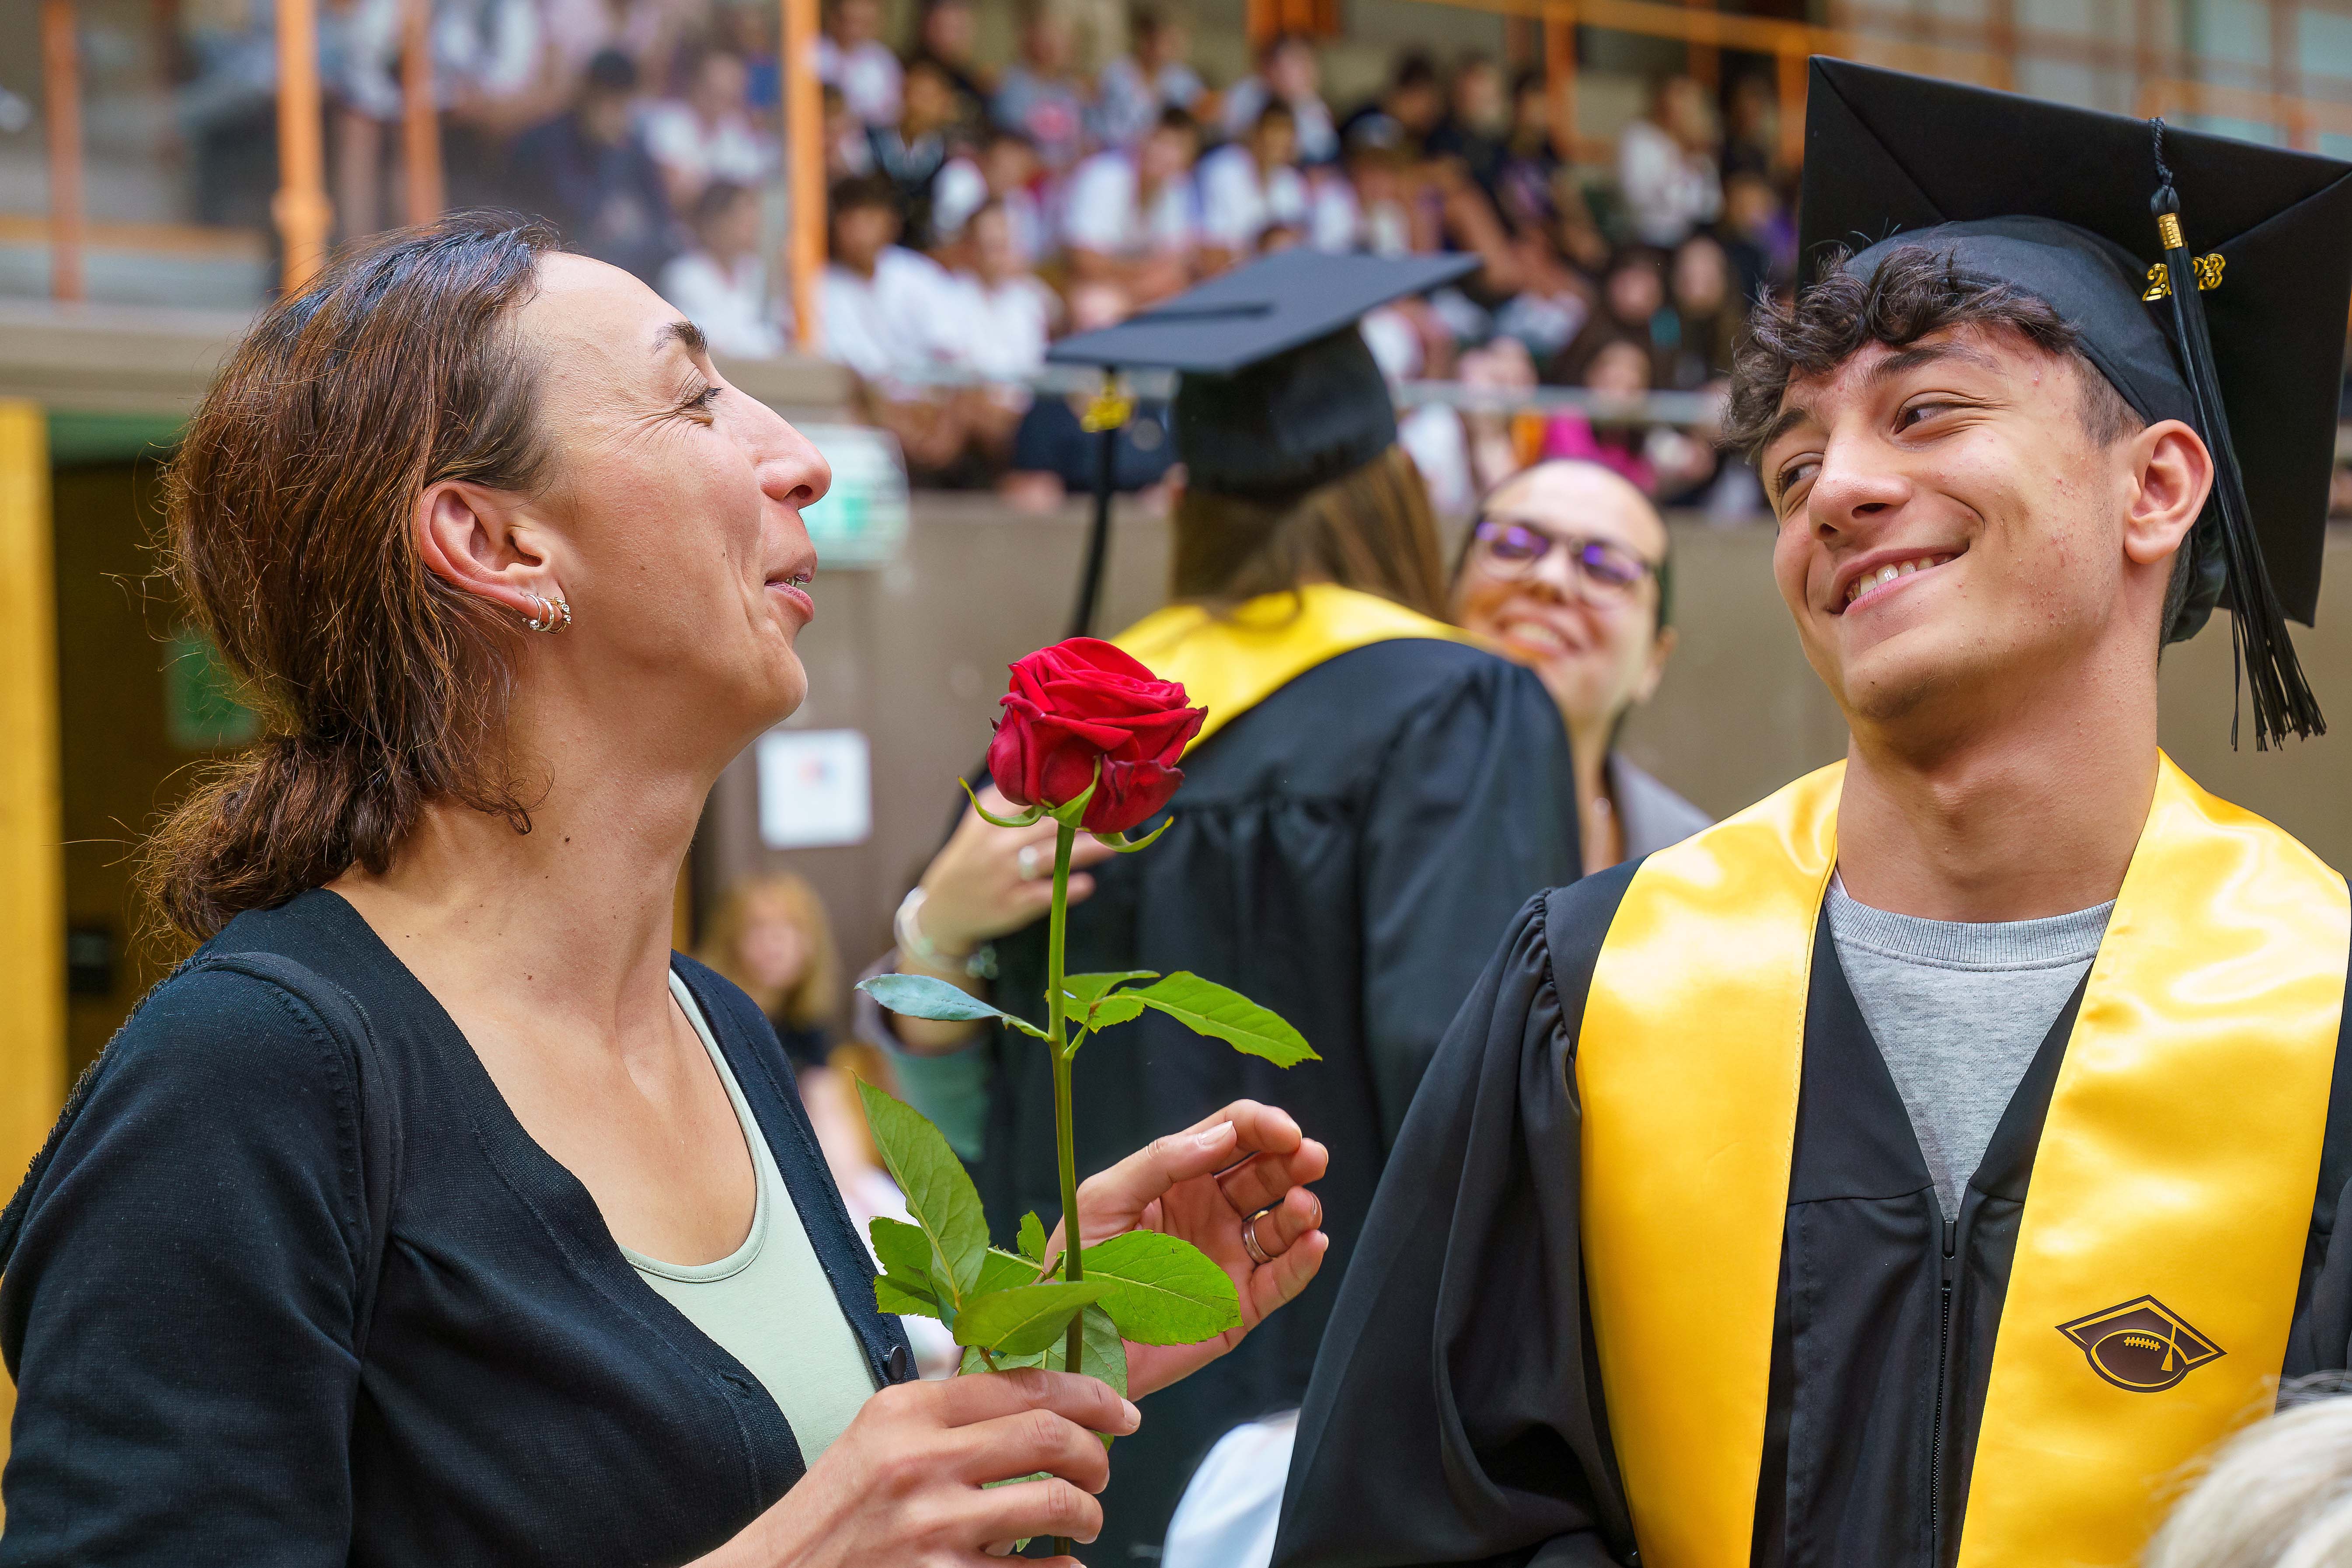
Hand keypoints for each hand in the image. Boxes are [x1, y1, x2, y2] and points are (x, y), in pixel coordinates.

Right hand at [693, 1369, 1140, 1567]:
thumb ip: (944, 1412)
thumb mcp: (876, 1436)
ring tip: (1083, 1521)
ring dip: (1088, 1514)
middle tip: (1101, 1470)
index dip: (1089, 1395)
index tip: (1120, 1410)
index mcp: (907, 1412)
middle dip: (1095, 1454)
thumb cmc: (833, 1514)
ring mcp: (932, 1528)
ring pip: (1056, 1504)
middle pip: (1049, 1436)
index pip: (1023, 1384)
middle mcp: (920, 1461)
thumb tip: (1031, 1396)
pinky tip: (1057, 1567)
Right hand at [913, 787, 1118, 956]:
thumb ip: (1001, 800)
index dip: (1061, 794)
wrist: (942, 910)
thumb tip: (1036, 773)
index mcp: (987, 821)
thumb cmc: (970, 861)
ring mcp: (1003, 876)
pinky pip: (1042, 895)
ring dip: (1081, 852)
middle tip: (1109, 815)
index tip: (1089, 787)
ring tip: (1109, 847)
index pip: (1028, 801)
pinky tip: (1086, 884)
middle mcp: (995, 846)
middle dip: (1078, 821)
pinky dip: (1065, 890)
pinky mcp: (1010, 905)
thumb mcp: (977, 825)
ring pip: (1046, 858)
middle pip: (1043, 827)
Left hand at [1047, 1102, 1329, 1399]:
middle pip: (1265, 1173)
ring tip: (1302, 1207)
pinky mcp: (1238, 1307)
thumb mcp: (1104, 1200)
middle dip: (1293, 1160)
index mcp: (1178, 1179)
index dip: (1262, 1126)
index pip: (1230, 1136)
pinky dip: (1303, 1261)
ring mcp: (1227, 1258)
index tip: (1286, 1131)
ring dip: (1301, 1209)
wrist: (1067, 1346)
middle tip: (1311, 1156)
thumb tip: (1223, 1134)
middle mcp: (1210, 1213)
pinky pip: (1280, 1280)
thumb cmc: (1074, 1267)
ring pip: (1280, 1224)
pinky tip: (1313, 1243)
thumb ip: (1160, 1162)